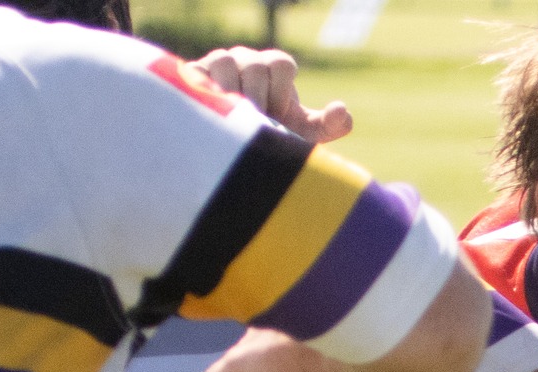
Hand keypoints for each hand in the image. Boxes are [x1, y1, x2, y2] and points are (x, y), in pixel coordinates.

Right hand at [193, 46, 353, 144]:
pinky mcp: (192, 74)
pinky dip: (208, 93)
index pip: (281, 63)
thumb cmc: (268, 135)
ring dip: (233, 95)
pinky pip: (199, 74)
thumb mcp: (297, 135)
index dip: (281, 92)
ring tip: (234, 121)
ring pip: (225, 64)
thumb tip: (345, 115)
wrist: (229, 145)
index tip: (277, 114)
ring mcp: (218, 64)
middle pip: (254, 65)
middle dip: (258, 98)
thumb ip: (322, 126)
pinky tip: (215, 116)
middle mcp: (245, 60)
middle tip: (255, 122)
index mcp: (272, 68)